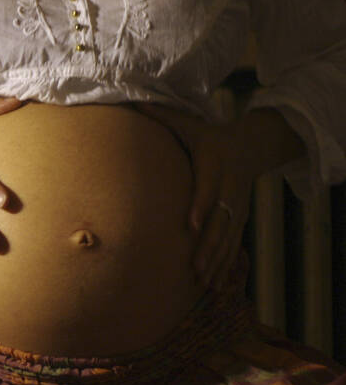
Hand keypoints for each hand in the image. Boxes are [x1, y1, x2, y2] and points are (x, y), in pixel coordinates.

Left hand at [133, 103, 255, 289]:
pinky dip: (225, 264)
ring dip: (216, 261)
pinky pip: (233, 243)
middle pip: (220, 220)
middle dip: (208, 245)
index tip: (192, 225)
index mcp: (215, 164)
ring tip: (204, 282)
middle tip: (195, 267)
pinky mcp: (239, 218)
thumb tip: (134, 101)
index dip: (201, 206)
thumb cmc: (209, 135)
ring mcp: (236, 206)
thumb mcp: (189, 123)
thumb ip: (162, 115)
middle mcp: (229, 188)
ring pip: (228, 237)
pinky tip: (213, 283)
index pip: (208, 188)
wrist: (250, 145)